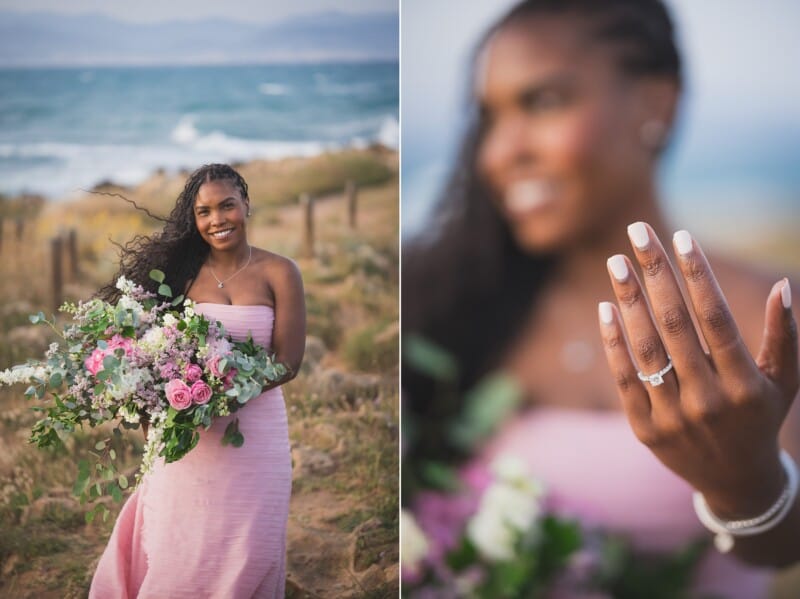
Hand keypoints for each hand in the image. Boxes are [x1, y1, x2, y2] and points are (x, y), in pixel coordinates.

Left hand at [598, 222, 797, 519]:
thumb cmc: (760, 418)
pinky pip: (624, 378)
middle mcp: (708, 399)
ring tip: (616, 262)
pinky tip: (606, 308)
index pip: (716, 318)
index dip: (698, 275)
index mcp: (745, 384)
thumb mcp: (785, 382)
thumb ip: (785, 336)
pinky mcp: (645, 429)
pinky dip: (613, 343)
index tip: (681, 236)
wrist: (735, 481)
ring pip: (646, 348)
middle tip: (637, 232)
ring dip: (628, 300)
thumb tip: (783, 286)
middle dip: (655, 273)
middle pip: (675, 324)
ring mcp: (673, 416)